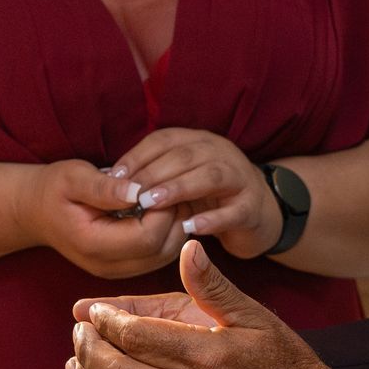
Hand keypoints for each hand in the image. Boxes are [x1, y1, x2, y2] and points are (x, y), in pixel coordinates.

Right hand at [17, 159, 187, 279]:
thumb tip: (138, 192)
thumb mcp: (73, 177)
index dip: (163, 211)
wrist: (37, 211)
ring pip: (165, 256)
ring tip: (169, 198)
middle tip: (172, 189)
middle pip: (162, 251)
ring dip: (174, 227)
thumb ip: (105, 188)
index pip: (147, 237)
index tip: (162, 184)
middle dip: (174, 219)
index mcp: (94, 245)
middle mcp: (107, 266)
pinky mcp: (124, 268)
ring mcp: (117, 271)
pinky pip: (159, 256)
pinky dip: (168, 234)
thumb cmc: (54, 189)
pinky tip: (162, 211)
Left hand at [66, 241, 330, 368]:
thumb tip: (188, 246)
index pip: (138, 335)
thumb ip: (213, 286)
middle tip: (78, 333)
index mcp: (207, 353)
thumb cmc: (283, 363)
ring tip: (75, 363)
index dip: (107, 321)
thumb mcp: (255, 316)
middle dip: (89, 349)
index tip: (93, 311)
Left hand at [115, 129, 282, 257]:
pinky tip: (190, 228)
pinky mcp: (253, 207)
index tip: (113, 177)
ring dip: (179, 188)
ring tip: (153, 204)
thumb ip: (152, 176)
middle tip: (130, 193)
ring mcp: (240, 178)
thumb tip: (109, 182)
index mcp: (198, 141)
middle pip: (187, 154)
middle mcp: (220, 153)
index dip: (138, 156)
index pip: (165, 140)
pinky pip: (235, 210)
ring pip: (212, 176)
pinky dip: (212, 219)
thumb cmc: (207, 196)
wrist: (259, 213)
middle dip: (155, 172)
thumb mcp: (179, 179)